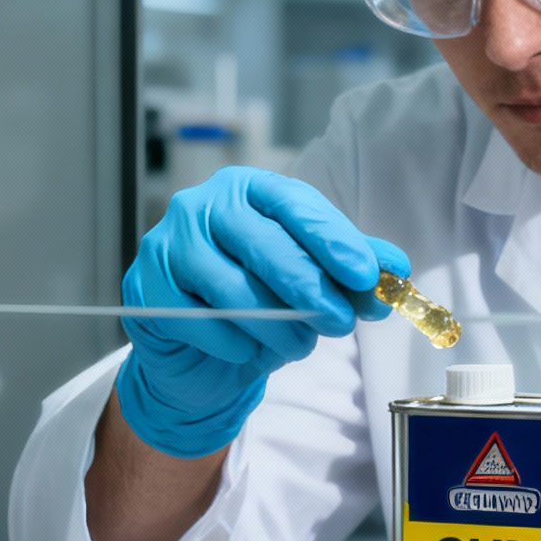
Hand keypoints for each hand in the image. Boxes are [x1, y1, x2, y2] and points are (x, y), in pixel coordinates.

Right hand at [117, 168, 408, 458]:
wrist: (198, 351)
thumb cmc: (257, 300)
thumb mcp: (312, 279)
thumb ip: (351, 269)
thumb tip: (395, 269)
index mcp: (246, 189)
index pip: (292, 204)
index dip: (331, 238)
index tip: (366, 274)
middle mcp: (200, 206)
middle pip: (263, 244)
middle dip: (311, 288)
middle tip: (342, 321)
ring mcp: (166, 245)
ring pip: (233, 289)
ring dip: (277, 326)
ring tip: (299, 345)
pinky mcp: (145, 289)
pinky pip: (203, 322)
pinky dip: (238, 345)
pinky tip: (250, 350)